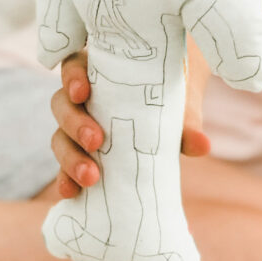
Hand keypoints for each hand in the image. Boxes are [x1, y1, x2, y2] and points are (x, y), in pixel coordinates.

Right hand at [50, 41, 210, 198]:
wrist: (171, 117)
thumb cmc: (169, 96)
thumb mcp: (177, 102)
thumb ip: (186, 120)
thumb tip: (201, 145)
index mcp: (99, 71)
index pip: (74, 67)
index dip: (72, 78)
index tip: (83, 92)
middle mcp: (81, 99)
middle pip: (62, 105)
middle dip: (75, 124)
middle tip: (96, 140)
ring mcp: (76, 129)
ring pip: (59, 138)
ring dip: (70, 158)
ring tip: (91, 176)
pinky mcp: (79, 156)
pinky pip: (63, 168)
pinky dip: (65, 180)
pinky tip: (71, 194)